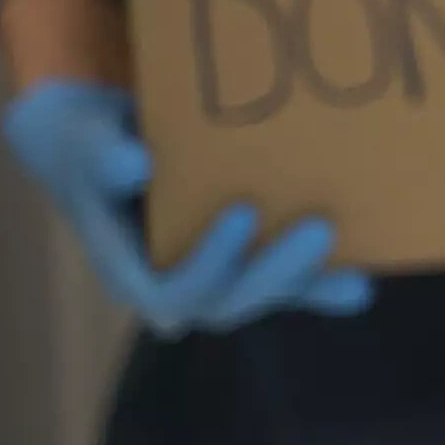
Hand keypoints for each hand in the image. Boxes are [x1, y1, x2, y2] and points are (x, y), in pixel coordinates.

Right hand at [4, 79, 373, 335]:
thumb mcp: (84, 143)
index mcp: (130, 271)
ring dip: (308, 284)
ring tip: (356, 271)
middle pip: (227, 302)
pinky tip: (361, 284)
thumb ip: (103, 156)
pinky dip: (322, 286)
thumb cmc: (92, 145)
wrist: (104, 148)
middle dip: (275, 272)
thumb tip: (135, 165)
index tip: (241, 213)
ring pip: (262, 296)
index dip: (209, 264)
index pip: (170, 292)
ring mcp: (213, 280)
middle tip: (320, 227)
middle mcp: (173, 285)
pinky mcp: (244, 265)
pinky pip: (285, 285)